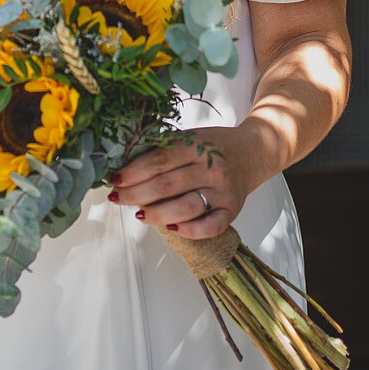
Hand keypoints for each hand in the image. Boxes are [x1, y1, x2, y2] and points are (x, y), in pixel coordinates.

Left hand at [107, 125, 266, 240]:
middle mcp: (211, 168)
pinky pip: (210, 227)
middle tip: (118, 198)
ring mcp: (223, 191)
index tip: (115, 180)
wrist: (253, 151)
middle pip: (167, 185)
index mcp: (197, 146)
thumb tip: (126, 169)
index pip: (159, 160)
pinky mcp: (232, 210)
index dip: (133, 172)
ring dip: (157, 214)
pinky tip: (170, 228)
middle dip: (136, 194)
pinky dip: (188, 231)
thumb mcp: (191, 138)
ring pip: (185, 208)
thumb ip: (164, 150)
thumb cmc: (214, 146)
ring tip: (139, 214)